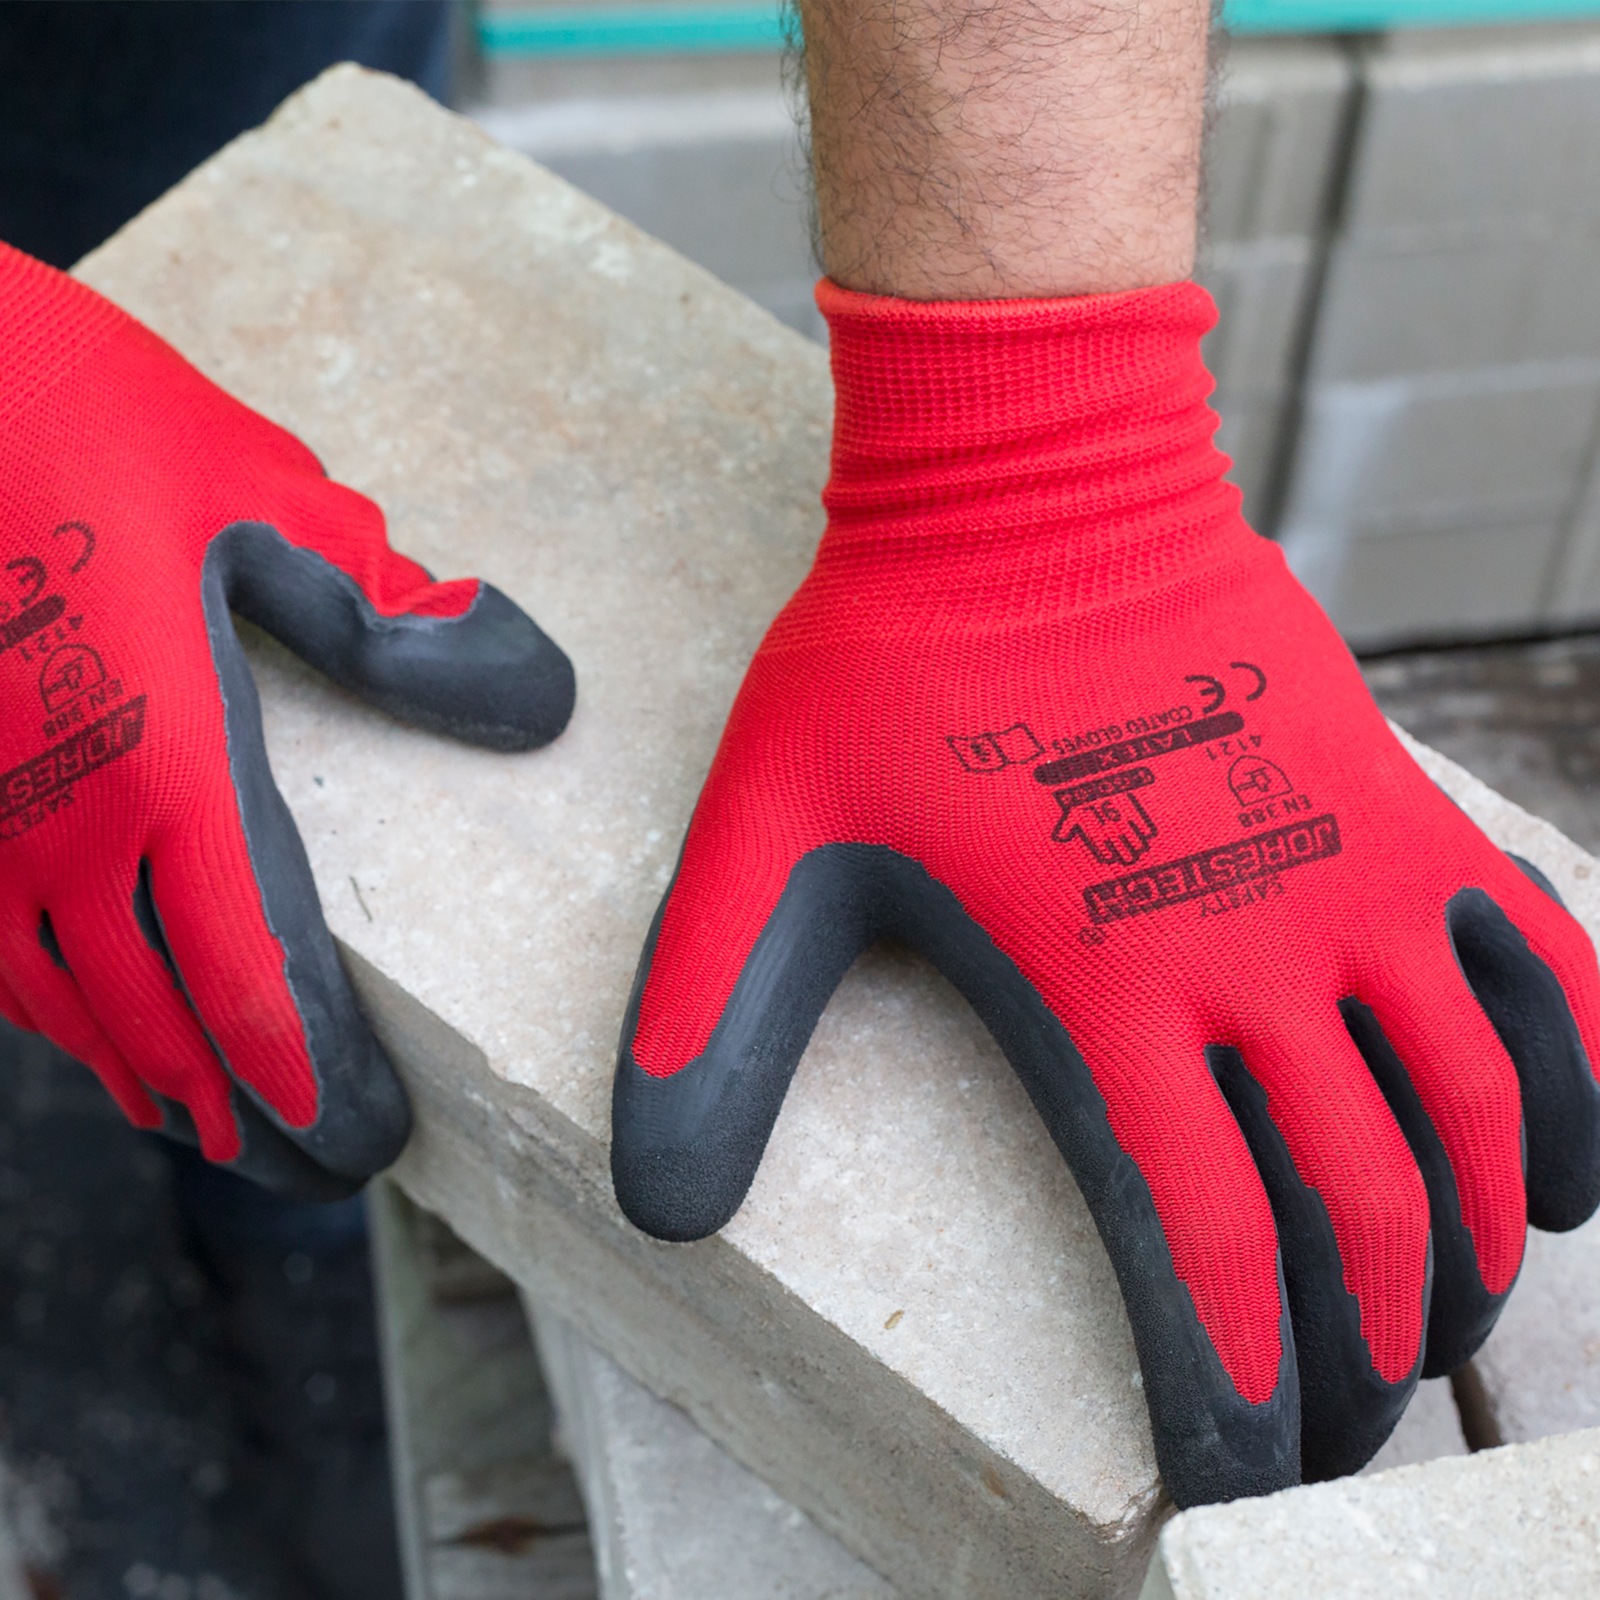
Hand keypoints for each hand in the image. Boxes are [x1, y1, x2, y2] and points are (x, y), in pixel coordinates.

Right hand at [0, 243, 574, 1197]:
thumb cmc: (89, 424)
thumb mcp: (272, 504)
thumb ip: (400, 624)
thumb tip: (541, 697)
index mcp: (167, 765)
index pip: (251, 977)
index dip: (314, 1078)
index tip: (369, 1146)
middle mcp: (60, 823)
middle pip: (164, 1027)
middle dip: (246, 1115)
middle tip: (320, 1175)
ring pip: (71, 1011)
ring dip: (151, 1085)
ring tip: (217, 1139)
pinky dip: (61, 1020)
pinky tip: (94, 1042)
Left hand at [611, 280, 1599, 1504]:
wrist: (1028, 493)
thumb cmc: (885, 662)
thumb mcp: (758, 841)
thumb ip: (704, 1021)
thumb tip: (658, 1210)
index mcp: (1102, 978)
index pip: (1207, 1238)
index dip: (1237, 1380)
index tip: (1243, 1476)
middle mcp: (1253, 946)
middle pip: (1352, 1211)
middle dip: (1352, 1357)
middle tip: (1329, 1445)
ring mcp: (1347, 873)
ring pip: (1469, 1117)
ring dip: (1463, 1256)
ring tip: (1432, 1341)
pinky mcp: (1397, 809)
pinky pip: (1539, 969)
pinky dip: (1574, 1089)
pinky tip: (1559, 1179)